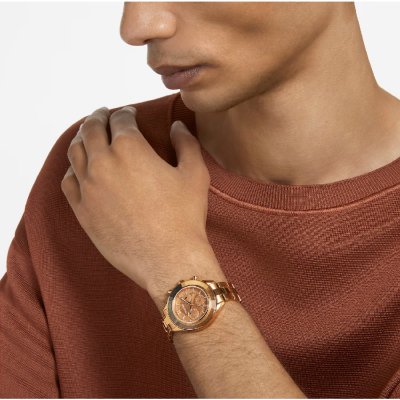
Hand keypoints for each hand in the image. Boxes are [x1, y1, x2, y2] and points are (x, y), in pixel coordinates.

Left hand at [61, 105, 212, 293]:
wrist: (168, 258)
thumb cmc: (185, 216)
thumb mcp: (195, 174)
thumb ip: (186, 143)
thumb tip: (177, 126)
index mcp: (130, 148)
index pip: (121, 120)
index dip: (126, 113)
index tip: (130, 113)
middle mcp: (102, 162)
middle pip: (92, 129)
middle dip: (98, 117)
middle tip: (103, 113)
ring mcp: (88, 187)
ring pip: (75, 152)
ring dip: (82, 137)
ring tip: (87, 134)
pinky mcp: (81, 210)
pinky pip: (68, 181)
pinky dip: (72, 169)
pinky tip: (79, 168)